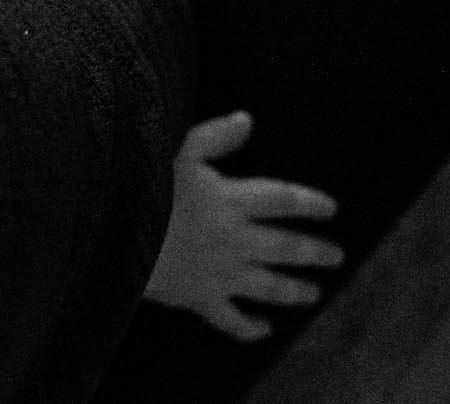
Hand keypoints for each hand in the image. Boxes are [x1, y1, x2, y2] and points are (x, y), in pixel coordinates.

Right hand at [145, 113, 342, 340]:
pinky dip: (250, 327)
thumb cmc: (142, 187)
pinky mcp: (198, 298)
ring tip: (314, 293)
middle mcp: (233, 239)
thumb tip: (246, 119)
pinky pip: (231, 319)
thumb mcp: (175, 149)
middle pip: (285, 247)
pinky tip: (265, 329)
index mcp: (230, 200)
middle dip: (314, 252)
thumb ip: (214, 136)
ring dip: (294, 290)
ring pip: (267, 286)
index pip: (282, 200)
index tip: (331, 209)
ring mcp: (219, 273)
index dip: (309, 203)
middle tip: (337, 256)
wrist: (112, 234)